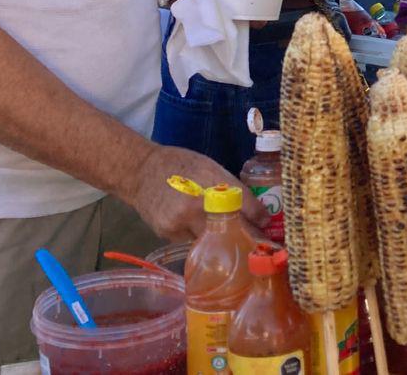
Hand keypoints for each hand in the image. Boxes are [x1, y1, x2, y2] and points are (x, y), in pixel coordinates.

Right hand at [123, 144, 268, 243]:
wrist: (140, 170)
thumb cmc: (181, 165)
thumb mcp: (211, 168)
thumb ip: (234, 190)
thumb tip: (261, 217)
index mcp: (213, 181)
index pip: (245, 206)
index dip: (259, 220)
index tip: (267, 230)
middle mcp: (198, 203)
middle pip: (230, 230)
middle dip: (240, 236)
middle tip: (249, 240)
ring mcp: (182, 221)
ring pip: (210, 240)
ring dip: (216, 237)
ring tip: (212, 226)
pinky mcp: (168, 233)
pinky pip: (191, 241)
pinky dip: (194, 235)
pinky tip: (186, 222)